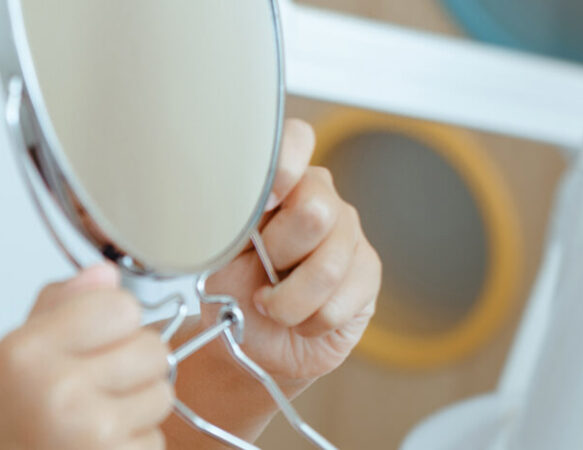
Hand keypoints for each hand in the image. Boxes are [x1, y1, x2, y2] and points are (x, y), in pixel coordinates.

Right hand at [0, 265, 174, 449]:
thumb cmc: (2, 410)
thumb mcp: (15, 347)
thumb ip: (61, 304)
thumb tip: (107, 274)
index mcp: (29, 352)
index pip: (122, 307)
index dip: (113, 319)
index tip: (93, 335)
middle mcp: (60, 392)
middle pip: (153, 350)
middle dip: (133, 361)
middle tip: (99, 377)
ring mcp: (92, 435)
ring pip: (162, 395)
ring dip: (138, 403)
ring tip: (95, 412)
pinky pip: (156, 438)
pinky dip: (134, 440)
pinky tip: (98, 441)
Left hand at [203, 118, 381, 380]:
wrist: (251, 341)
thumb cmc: (231, 290)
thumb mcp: (215, 253)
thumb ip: (229, 221)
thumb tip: (237, 204)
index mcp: (277, 182)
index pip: (296, 140)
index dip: (285, 167)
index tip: (265, 202)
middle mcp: (318, 197)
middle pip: (315, 211)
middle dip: (277, 255)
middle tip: (260, 270)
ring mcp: (348, 233)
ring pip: (327, 266)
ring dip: (286, 302)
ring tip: (271, 304)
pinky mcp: (368, 272)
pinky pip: (340, 302)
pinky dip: (308, 321)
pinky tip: (300, 318)